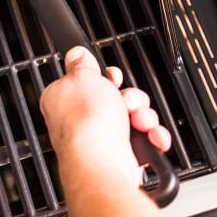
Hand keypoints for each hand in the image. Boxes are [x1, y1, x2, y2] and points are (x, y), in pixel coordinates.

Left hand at [40, 46, 171, 186]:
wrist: (103, 162)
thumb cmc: (87, 122)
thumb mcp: (84, 76)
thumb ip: (81, 63)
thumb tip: (76, 54)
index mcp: (65, 100)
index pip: (88, 82)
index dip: (106, 78)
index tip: (112, 78)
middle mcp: (80, 122)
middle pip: (118, 98)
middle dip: (133, 98)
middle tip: (128, 102)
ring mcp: (101, 140)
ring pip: (134, 118)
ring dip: (145, 117)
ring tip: (140, 123)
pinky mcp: (121, 155)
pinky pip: (144, 139)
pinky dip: (152, 137)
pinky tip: (150, 137)